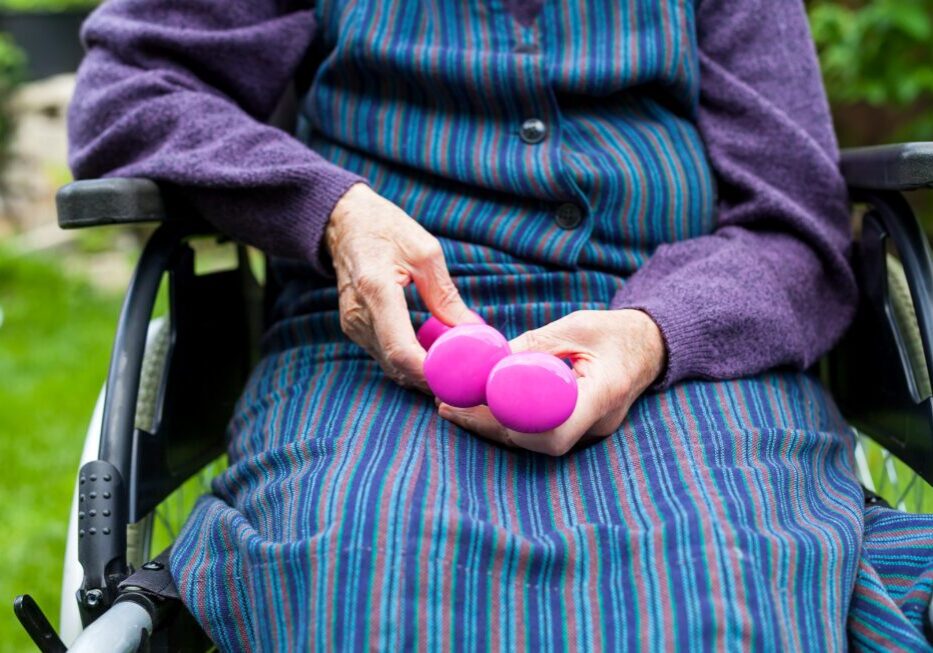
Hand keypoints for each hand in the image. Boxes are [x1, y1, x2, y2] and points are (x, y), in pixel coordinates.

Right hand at [326, 183, 475, 390]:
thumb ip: (446, 296)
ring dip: (421, 372)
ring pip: (390, 365)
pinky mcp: (355, 328)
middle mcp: (359, 315)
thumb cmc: (386, 229)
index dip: (429, 372)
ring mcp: (353, 325)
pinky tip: (433, 354)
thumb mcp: (425, 252)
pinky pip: (384, 355)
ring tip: (455, 367)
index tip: (459, 376)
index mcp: (376, 290)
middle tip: (465, 378)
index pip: (401, 350)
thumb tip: (471, 329)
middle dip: (431, 378)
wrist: (344, 223)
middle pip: (396, 365)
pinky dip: (410, 360)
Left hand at [438, 309, 665, 455]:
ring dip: (492, 427)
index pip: (553, 425)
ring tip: (454, 409)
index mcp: (604, 392)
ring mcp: (590, 434)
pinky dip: (508, 425)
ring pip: (534, 444)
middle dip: (489, 426)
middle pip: (536, 441)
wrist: (648, 348)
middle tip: (449, 408)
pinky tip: (480, 410)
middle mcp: (598, 423)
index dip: (511, 418)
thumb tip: (486, 362)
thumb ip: (533, 345)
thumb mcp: (573, 326)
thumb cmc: (612, 332)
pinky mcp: (578, 433)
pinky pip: (538, 436)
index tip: (477, 401)